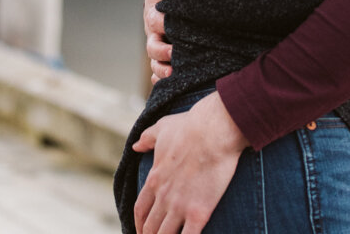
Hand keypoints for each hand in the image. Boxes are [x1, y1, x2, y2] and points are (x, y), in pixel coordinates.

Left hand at [132, 92, 246, 233]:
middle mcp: (163, 196)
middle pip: (151, 227)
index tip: (141, 231)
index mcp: (154, 179)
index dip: (139, 224)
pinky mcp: (199, 213)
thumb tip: (136, 146)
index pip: (140, 210)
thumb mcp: (162, 128)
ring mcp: (180, 206)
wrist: (213, 131)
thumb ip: (147, 138)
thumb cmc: (189, 127)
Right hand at [144, 0, 171, 83]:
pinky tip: (168, 84)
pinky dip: (160, 79)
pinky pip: (158, 72)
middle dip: (161, 51)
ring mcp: (160, 45)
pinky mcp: (166, 56)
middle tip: (173, 53)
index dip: (161, 24)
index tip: (169, 26)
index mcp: (154, 12)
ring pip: (155, 62)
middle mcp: (155, 32)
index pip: (154, 20)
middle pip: (152, 45)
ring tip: (171, 73)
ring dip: (161, 69)